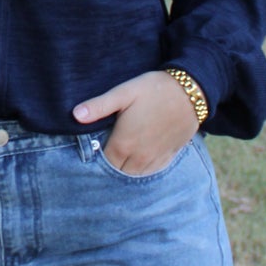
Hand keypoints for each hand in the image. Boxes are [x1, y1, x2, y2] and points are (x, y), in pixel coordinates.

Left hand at [73, 70, 198, 176]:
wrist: (191, 92)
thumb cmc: (154, 89)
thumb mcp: (123, 93)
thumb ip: (99, 106)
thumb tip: (75, 115)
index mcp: (123, 144)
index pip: (103, 163)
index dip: (97, 158)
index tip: (95, 149)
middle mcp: (139, 157)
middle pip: (118, 172)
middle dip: (111, 165)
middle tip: (108, 152)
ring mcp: (155, 158)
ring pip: (135, 175)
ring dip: (127, 169)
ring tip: (123, 156)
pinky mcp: (169, 156)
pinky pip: (153, 171)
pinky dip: (144, 168)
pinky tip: (140, 158)